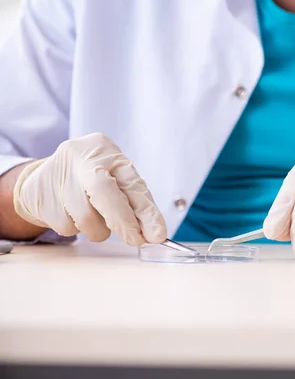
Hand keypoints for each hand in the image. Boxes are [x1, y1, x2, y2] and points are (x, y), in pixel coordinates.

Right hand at [12, 133, 166, 245]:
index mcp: (107, 152)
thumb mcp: (114, 178)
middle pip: (104, 191)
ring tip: (93, 215)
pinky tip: (71, 212)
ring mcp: (59, 176)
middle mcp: (82, 158)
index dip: (147, 211)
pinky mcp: (40, 196)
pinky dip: (77, 228)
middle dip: (123, 221)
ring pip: (86, 218)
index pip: (131, 182)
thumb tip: (152, 232)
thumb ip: (133, 202)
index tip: (157, 234)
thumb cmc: (90, 180)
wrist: (43, 177)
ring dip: (98, 229)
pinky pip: (68, 227)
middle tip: (136, 239)